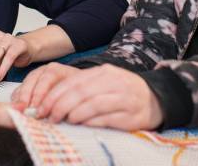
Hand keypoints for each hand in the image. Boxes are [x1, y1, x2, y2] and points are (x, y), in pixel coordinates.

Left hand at [16, 63, 163, 130]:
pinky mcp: (131, 115)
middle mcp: (113, 82)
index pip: (74, 82)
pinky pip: (107, 119)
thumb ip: (84, 89)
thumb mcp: (104, 83)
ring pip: (92, 104)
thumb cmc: (124, 91)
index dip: (55, 95)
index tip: (41, 107)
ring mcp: (123, 98)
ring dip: (74, 114)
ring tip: (63, 121)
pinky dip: (91, 123)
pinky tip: (82, 126)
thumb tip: (55, 102)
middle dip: (60, 105)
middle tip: (49, 117)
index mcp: (104, 72)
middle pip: (81, 92)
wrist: (156, 98)